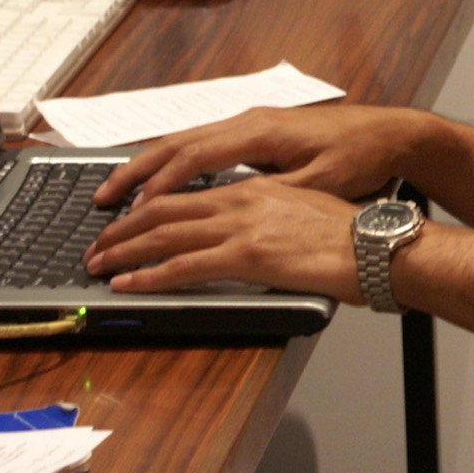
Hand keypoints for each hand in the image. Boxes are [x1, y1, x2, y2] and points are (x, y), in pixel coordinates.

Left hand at [85, 178, 371, 302]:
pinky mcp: (248, 255)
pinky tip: (128, 285)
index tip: (123, 221)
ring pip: (163, 234)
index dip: (145, 207)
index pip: (184, 193)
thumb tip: (253, 232)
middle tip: (96, 245)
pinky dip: (148, 276)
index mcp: (253, 188)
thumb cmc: (352, 233)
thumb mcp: (304, 210)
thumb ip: (270, 215)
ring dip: (123, 251)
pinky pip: (183, 266)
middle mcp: (241, 199)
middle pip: (163, 209)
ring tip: (98, 264)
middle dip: (121, 229)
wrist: (377, 244)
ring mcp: (242, 226)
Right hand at [93, 105, 412, 206]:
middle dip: (137, 170)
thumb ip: (274, 195)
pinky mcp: (256, 131)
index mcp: (261, 132)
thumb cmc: (358, 156)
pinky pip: (202, 144)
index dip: (162, 183)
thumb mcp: (319, 183)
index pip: (195, 156)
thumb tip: (231, 210)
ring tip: (117, 189)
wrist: (388, 133)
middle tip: (102, 198)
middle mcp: (249, 120)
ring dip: (149, 165)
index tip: (135, 207)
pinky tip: (159, 179)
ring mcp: (250, 122)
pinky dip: (173, 161)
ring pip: (185, 140)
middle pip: (177, 143)